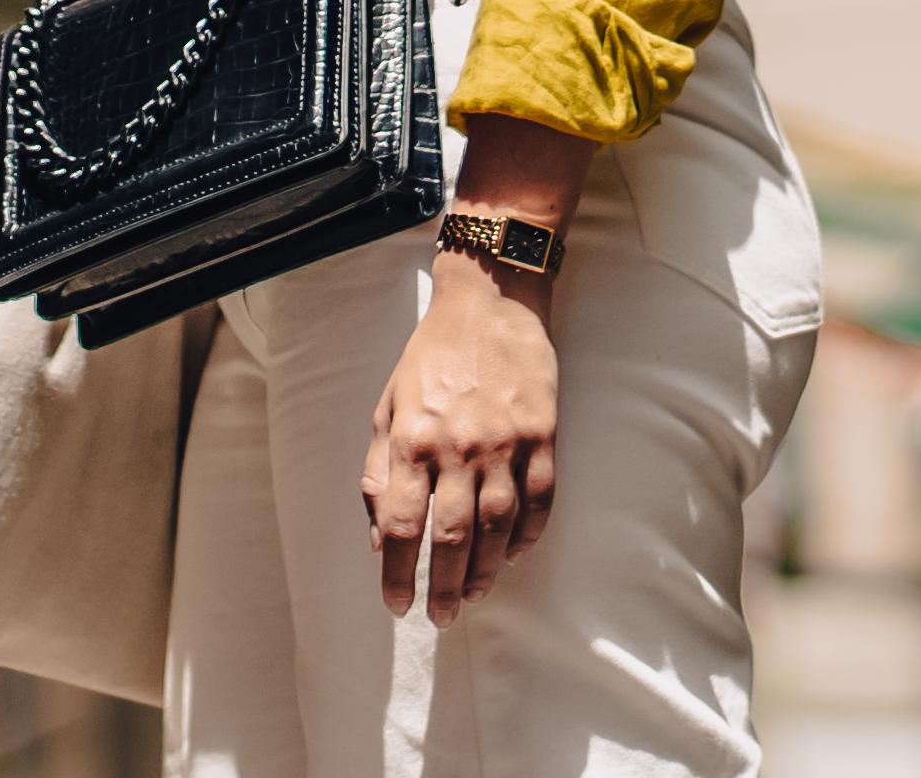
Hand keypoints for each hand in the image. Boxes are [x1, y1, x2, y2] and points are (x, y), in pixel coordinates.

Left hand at [366, 251, 557, 623]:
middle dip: (442, 587)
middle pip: (450, 537)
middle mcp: (458, 447)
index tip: (397, 605)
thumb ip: (378, 470)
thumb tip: (378, 537)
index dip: (397, 573)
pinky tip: (513, 556)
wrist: (490, 302)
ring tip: (473, 597)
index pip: (400, 525)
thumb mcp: (388, 405)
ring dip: (484, 572)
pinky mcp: (542, 435)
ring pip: (496, 528)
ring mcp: (505, 442)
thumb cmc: (431, 356)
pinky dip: (527, 536)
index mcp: (413, 439)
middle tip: (440, 618)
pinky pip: (539, 500)